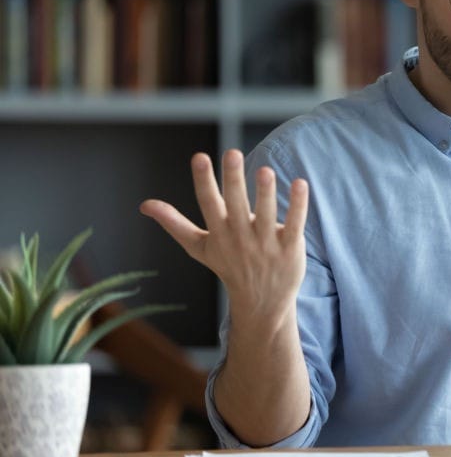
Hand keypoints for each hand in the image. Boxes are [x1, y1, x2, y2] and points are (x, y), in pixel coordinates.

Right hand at [139, 150, 308, 314]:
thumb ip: (174, 223)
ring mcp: (265, 244)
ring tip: (265, 170)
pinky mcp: (289, 248)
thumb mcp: (199, 247)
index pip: (208, 203)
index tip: (199, 157)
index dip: (204, 180)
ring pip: (265, 214)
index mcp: (218, 232)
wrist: (261, 303)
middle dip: (233, 179)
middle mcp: (240, 236)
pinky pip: (294, 224)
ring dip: (265, 192)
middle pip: (235, 204)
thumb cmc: (229, 266)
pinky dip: (297, 205)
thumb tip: (144, 205)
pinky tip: (300, 184)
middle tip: (232, 153)